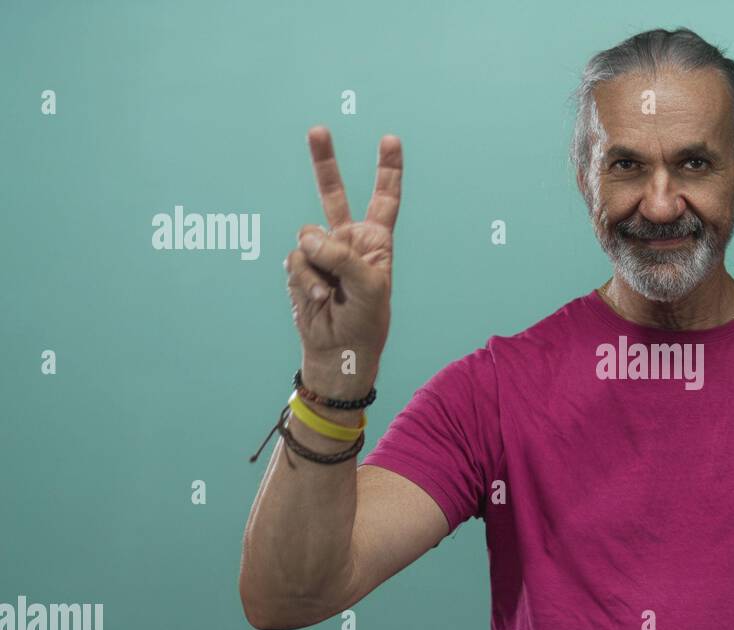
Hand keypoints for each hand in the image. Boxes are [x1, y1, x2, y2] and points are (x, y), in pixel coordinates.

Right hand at [284, 127, 402, 387]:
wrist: (339, 349)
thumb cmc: (365, 320)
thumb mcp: (369, 286)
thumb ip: (342, 256)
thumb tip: (306, 238)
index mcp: (375, 241)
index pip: (384, 199)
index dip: (387, 170)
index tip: (390, 139)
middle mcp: (347, 240)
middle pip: (333, 194)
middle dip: (324, 161)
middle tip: (318, 130)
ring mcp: (321, 253)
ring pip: (309, 236)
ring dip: (319, 263)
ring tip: (331, 290)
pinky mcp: (299, 267)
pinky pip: (296, 260)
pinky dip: (305, 278)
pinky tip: (318, 297)